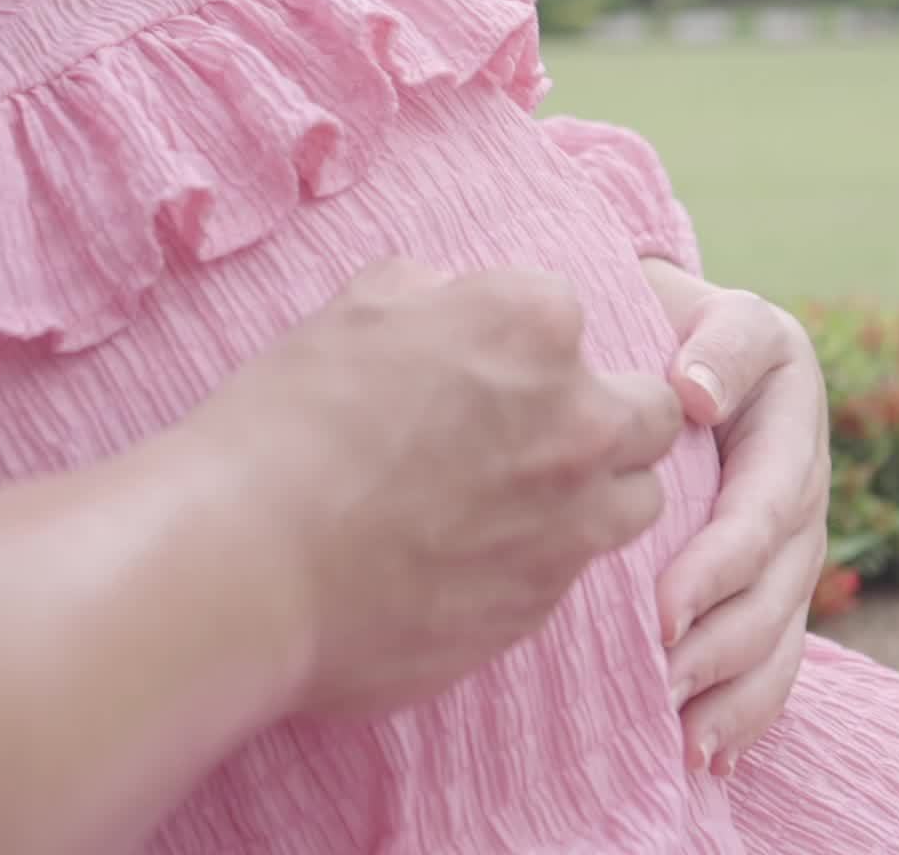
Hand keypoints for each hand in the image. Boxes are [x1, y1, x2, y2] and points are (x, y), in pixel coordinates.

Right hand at [184, 260, 683, 718]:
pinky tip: (472, 556)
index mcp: (534, 326)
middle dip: (603, 413)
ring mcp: (570, 522)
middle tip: (530, 431)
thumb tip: (458, 304)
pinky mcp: (542, 605)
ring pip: (638, 499)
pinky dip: (541, 560)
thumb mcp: (357, 308)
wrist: (249, 562)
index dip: (526, 341)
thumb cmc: (287, 423)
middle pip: (649, 411)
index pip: (570, 313)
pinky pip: (576, 573)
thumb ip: (437, 293)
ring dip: (598, 491)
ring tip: (519, 498)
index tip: (484, 365)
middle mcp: (577, 421)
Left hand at [643, 259, 828, 773]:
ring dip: (737, 691)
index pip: (763, 508)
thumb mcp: (702, 304)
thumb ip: (711, 340)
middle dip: (722, 641)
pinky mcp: (776, 580)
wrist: (682, 336)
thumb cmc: (671, 317)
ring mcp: (796, 539)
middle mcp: (804, 483)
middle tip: (659, 680)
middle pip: (778, 584)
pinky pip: (778, 655)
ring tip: (685, 738)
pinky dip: (750, 711)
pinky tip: (710, 756)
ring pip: (782, 630)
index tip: (661, 611)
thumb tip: (695, 398)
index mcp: (791, 413)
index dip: (718, 566)